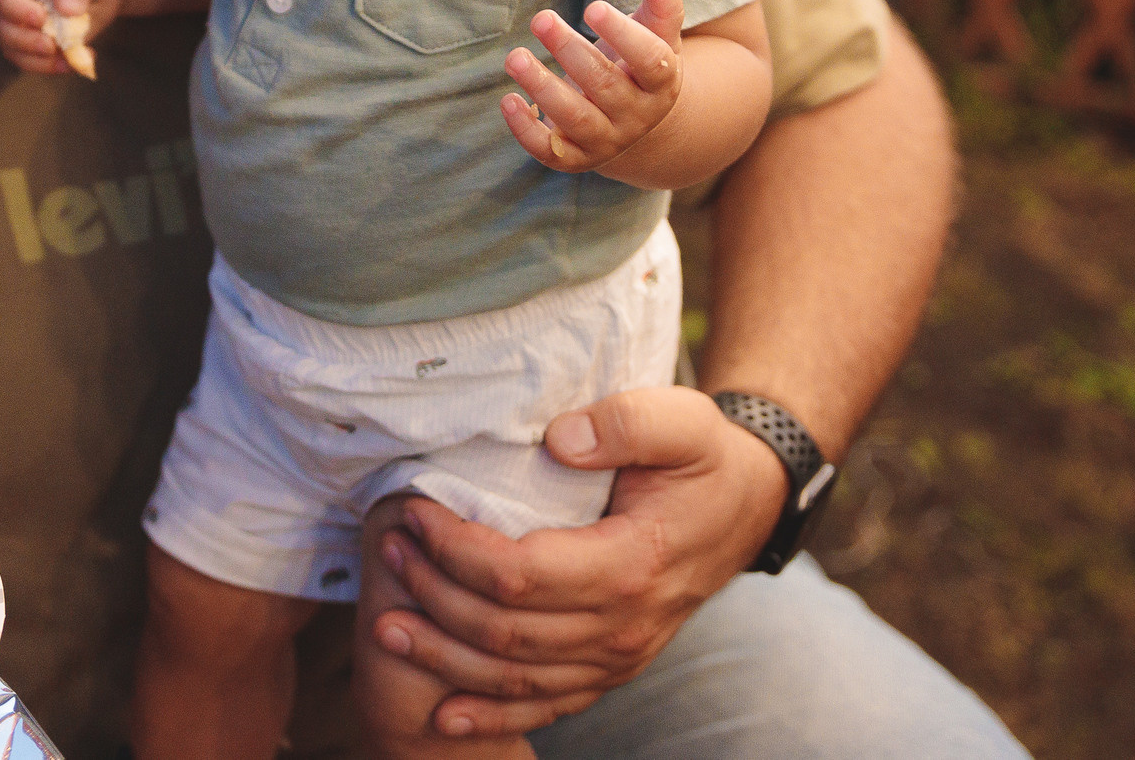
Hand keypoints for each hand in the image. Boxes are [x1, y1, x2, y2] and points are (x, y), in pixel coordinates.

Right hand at [0, 0, 128, 74]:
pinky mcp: (38, 40)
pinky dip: (51, 67)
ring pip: (12, 48)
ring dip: (36, 61)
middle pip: (1, 24)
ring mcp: (22, 22)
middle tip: (52, 45)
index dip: (15, 8)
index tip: (40, 18)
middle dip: (24, 40)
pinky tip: (75, 62)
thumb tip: (66, 10)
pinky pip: (33, 61)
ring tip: (66, 61)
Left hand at [366, 387, 786, 736]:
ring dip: (444, 657)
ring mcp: (619, 656)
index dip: (457, 549)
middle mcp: (624, 626)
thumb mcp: (682, 420)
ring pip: (516, 677)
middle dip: (434, 595)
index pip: (522, 574)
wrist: (748, 506)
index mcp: (632, 564)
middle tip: (385, 551)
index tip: (414, 513)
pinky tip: (443, 713)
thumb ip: (626, 423)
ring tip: (386, 626)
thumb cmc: (705, 458)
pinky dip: (492, 714)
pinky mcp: (611, 668)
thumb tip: (559, 439)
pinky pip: (546, 705)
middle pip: (506, 631)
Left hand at [500, 0, 686, 172]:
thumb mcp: (655, 38)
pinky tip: (508, 100)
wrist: (634, 123)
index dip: (623, 35)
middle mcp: (636, 117)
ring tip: (515, 57)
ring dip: (543, 88)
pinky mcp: (575, 158)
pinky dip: (526, 130)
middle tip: (541, 19)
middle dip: (570, 51)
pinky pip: (550, 150)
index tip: (593, 7)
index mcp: (662, 84)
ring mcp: (606, 140)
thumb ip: (660, 8)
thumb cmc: (638, 66)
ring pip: (575, 119)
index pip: (650, 61)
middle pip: (605, 86)